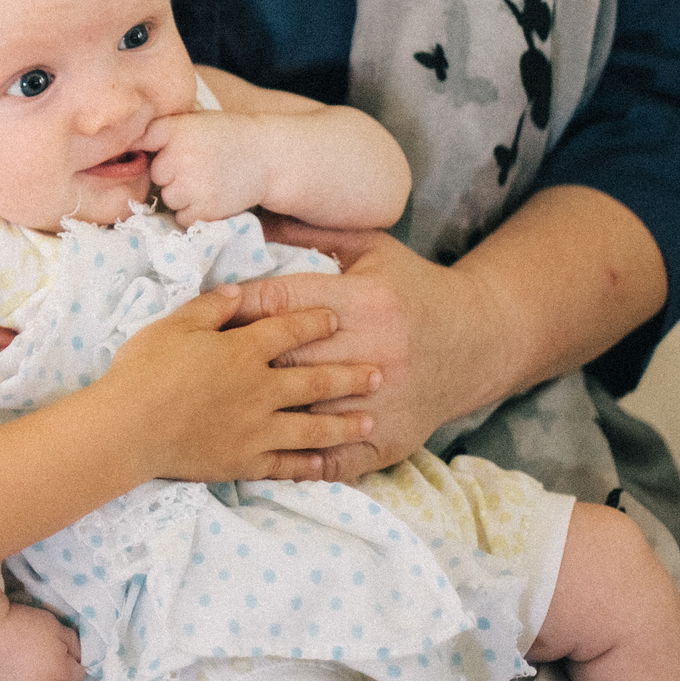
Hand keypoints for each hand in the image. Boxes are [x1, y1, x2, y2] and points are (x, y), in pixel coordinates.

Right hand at [0, 602, 85, 680]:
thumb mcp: (53, 624)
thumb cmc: (16, 622)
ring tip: (6, 667)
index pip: (77, 677)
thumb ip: (72, 645)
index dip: (66, 663)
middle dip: (47, 680)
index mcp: (60, 678)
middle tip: (27, 659)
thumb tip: (77, 659)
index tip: (52, 651)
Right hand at [101, 287, 378, 483]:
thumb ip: (211, 307)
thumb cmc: (146, 369)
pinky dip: (308, 465)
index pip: (289, 330)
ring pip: (312, 427)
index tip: (337, 316)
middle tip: (379, 373)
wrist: (129, 427)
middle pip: (315, 380)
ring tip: (368, 420)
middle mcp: (261, 389)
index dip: (315, 321)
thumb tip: (240, 291)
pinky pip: (285, 464)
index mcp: (243, 350)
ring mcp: (257, 430)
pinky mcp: (244, 461)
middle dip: (350, 374)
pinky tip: (327, 464)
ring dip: (343, 423)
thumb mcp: (174, 324)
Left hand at [142, 110, 272, 225]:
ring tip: (208, 180)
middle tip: (199, 165)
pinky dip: (195, 212)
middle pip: (156, 175)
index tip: (160, 149)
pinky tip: (213, 195)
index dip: (149, 148)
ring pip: (169, 199)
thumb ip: (159, 132)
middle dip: (172, 174)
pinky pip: (183, 218)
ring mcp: (192, 184)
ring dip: (183, 195)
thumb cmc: (224, 138)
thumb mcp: (192, 122)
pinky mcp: (204, 209)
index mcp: (175, 128)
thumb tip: (122, 151)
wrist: (267, 156)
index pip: (140, 141)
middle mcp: (180, 155)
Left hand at [222, 226, 507, 481]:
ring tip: (218, 409)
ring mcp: (385, 400)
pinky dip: (302, 458)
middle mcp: (375, 350)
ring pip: (307, 412)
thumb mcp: (370, 248)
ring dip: (262, 412)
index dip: (242, 307)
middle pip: (289, 358)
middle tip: (201, 362)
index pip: (286, 304)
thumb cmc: (410, 288)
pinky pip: (338, 456)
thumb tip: (253, 222)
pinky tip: (268, 453)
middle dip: (242, 359)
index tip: (211, 310)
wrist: (478, 340)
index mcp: (366, 300)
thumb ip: (312, 234)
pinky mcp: (392, 438)